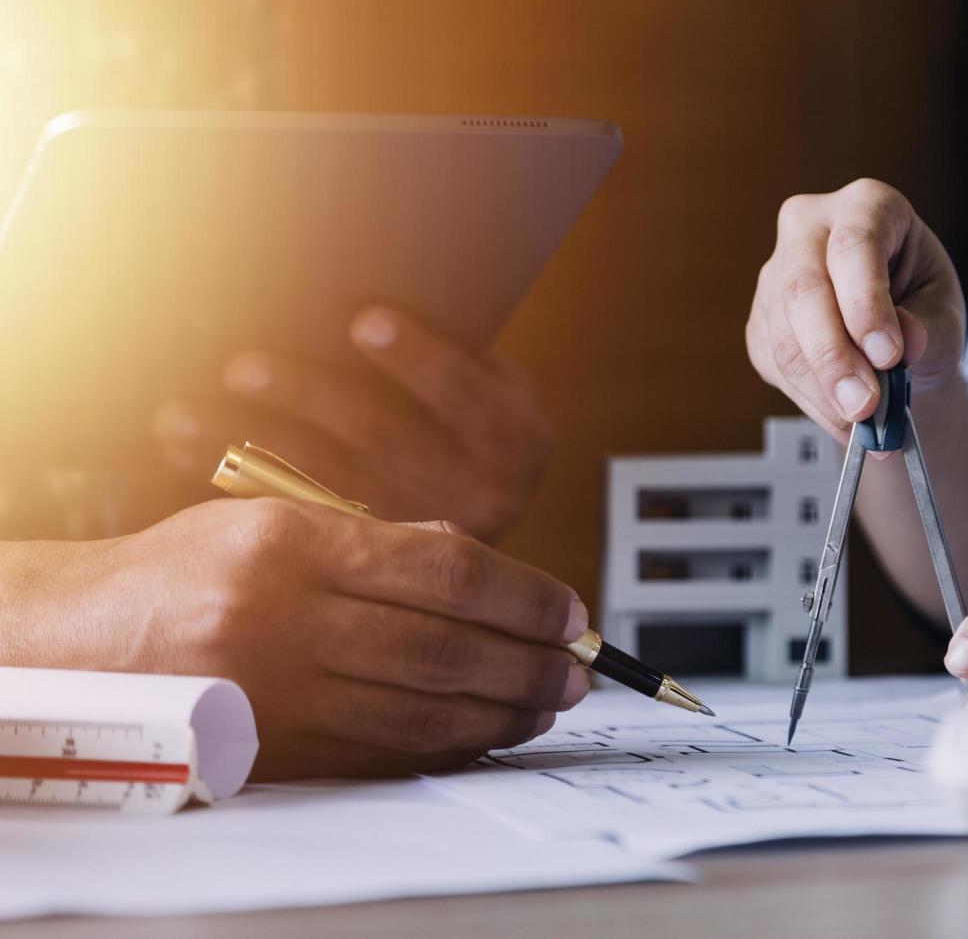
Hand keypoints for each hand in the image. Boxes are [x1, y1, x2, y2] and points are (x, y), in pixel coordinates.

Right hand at [3, 499, 589, 779]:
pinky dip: (451, 746)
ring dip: (504, 711)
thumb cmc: (190, 571)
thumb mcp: (278, 521)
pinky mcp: (273, 750)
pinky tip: (489, 734)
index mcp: (291, 543)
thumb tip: (493, 577)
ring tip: (549, 703)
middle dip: (530, 661)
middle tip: (579, 668)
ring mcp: (276, 692)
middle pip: (447, 646)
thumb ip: (383, 545)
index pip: (446, 569)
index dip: (524, 594)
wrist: (81, 641)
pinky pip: (386, 753)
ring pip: (424, 710)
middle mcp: (283, 618)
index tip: (569, 610)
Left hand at [152, 306, 551, 541]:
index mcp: (518, 441)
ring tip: (183, 411)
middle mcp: (483, 498)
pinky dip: (231, 480)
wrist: (478, 520)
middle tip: (241, 365)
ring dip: (249, 444)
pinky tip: (184, 449)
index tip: (364, 320)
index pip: (468, 396)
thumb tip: (359, 283)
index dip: (419, 358)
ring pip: (323, 487)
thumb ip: (450, 352)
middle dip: (310, 398)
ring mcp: (421, 538)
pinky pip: (291, 518)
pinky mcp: (368, 560)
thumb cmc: (466, 412)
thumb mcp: (488, 383)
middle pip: (384, 441)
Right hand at [746, 179, 966, 438]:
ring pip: (784, 336)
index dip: (866, 303)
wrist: (896, 343)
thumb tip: (905, 342)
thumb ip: (929, 328)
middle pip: (804, 289)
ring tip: (864, 424)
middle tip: (864, 405)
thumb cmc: (923, 312)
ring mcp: (777, 274)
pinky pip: (777, 366)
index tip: (889, 355)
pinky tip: (843, 416)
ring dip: (823, 389)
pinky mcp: (761, 322)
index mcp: (867, 205)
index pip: (854, 246)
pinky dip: (813, 400)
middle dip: (834, 356)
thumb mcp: (945, 315)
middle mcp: (811, 229)